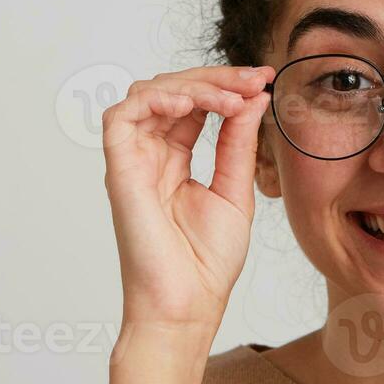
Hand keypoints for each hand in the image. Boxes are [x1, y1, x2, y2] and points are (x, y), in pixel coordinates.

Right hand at [100, 64, 275, 329]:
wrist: (188, 305)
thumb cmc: (207, 263)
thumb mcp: (235, 190)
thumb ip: (238, 142)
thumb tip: (253, 98)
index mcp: (175, 161)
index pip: (195, 105)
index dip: (226, 86)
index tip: (264, 80)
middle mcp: (150, 155)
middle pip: (172, 91)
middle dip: (216, 77)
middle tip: (256, 78)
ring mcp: (133, 161)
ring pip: (148, 94)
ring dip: (192, 85)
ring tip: (231, 97)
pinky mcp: (119, 170)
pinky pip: (123, 116)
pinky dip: (157, 98)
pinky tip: (193, 103)